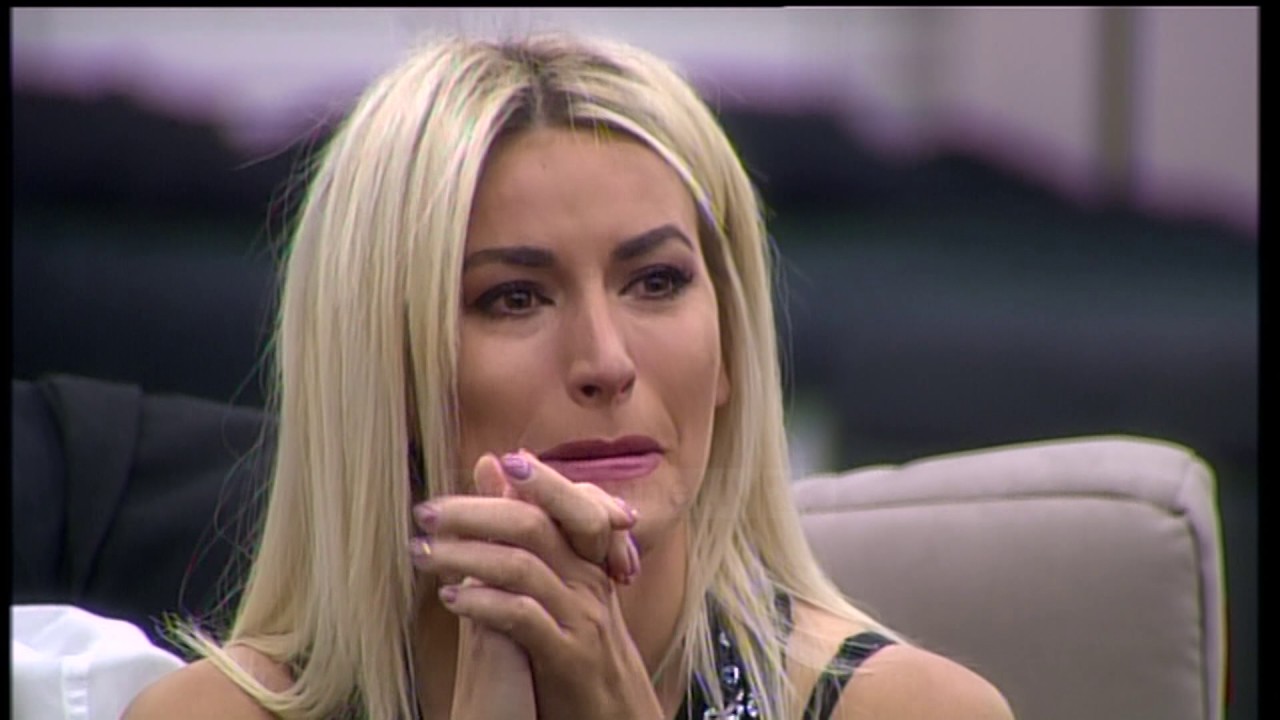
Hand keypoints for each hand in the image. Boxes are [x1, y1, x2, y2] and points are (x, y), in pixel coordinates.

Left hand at [412, 452, 660, 719]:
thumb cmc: (581, 650)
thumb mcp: (563, 588)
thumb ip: (534, 529)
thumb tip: (498, 464)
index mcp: (588, 564)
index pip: (572, 504)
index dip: (541, 480)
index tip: (498, 460)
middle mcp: (588, 584)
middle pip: (537, 526)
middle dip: (477, 512)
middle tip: (427, 512)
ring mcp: (581, 620)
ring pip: (524, 567)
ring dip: (466, 556)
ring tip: (422, 553)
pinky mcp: (568, 659)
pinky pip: (525, 619)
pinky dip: (486, 603)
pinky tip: (452, 600)